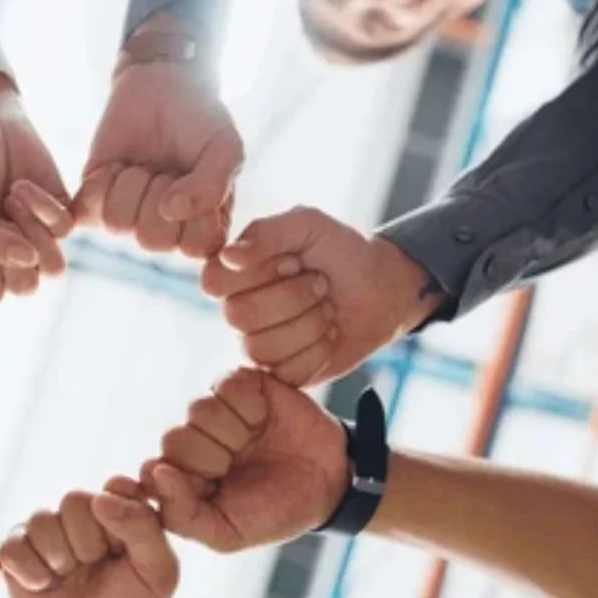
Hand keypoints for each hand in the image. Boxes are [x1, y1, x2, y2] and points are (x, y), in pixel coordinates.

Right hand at [0, 67, 73, 303]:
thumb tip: (28, 261)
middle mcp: (8, 256)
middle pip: (26, 287)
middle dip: (14, 252)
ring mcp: (37, 238)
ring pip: (53, 268)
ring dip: (33, 233)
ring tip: (11, 201)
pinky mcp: (61, 216)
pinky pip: (65, 230)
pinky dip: (43, 206)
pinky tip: (23, 186)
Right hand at [1, 481, 177, 597]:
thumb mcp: (159, 574)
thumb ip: (144, 528)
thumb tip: (101, 498)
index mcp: (120, 511)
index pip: (115, 486)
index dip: (117, 516)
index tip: (120, 548)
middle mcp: (83, 515)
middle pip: (74, 500)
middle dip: (88, 542)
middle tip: (95, 567)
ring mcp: (47, 532)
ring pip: (41, 520)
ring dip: (59, 557)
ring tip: (69, 577)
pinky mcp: (17, 554)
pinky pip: (13, 546)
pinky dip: (31, 572)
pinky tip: (44, 587)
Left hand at [74, 14, 242, 257]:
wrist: (161, 85)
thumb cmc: (201, 122)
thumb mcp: (225, 148)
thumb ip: (214, 185)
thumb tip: (171, 212)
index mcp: (203, 230)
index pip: (193, 246)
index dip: (194, 207)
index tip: (198, 174)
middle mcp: (166, 234)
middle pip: (151, 240)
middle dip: (158, 192)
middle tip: (167, 167)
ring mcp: (128, 220)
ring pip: (118, 223)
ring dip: (131, 182)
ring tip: (144, 164)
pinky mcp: (93, 204)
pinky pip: (86, 211)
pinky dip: (101, 181)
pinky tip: (117, 165)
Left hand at [143, 367, 346, 551]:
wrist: (329, 482)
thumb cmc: (274, 511)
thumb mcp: (227, 533)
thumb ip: (182, 516)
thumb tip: (155, 473)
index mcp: (181, 477)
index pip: (154, 471)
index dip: (185, 480)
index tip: (216, 487)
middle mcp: (192, 440)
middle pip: (174, 439)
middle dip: (214, 458)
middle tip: (240, 465)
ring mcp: (215, 410)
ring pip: (199, 410)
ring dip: (235, 432)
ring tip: (255, 441)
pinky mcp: (240, 384)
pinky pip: (228, 384)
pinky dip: (251, 405)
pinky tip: (264, 418)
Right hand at [201, 206, 440, 385]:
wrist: (382, 289)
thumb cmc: (341, 251)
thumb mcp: (309, 225)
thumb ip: (267, 233)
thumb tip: (228, 256)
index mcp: (235, 271)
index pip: (214, 281)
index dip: (259, 272)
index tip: (293, 260)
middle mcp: (238, 308)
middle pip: (240, 316)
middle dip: (294, 297)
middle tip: (320, 284)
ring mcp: (258, 343)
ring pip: (262, 348)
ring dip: (310, 324)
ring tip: (327, 308)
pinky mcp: (283, 372)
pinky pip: (287, 373)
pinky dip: (319, 351)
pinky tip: (329, 334)